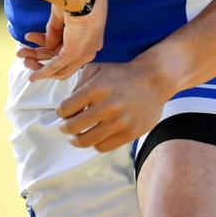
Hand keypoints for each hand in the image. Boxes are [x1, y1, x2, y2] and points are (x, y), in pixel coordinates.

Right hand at [17, 0, 107, 80]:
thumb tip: (47, 47)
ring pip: (57, 66)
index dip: (46, 43)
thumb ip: (54, 32)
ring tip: (20, 55)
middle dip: (39, 57)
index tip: (30, 38)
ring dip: (37, 64)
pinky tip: (32, 76)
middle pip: (61, 59)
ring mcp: (83, 52)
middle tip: (22, 53)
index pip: (65, 45)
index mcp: (88, 34)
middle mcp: (88, 47)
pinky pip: (56, 67)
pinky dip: (43, 73)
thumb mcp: (61, 17)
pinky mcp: (74, 54)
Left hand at [55, 61, 171, 151]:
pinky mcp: (129, 133)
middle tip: (66, 127)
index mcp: (97, 88)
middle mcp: (108, 106)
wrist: (154, 80)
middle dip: (65, 128)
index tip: (64, 113)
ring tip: (76, 136)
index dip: (61, 112)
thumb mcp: (97, 69)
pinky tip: (95, 136)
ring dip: (76, 140)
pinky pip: (103, 147)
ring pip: (86, 141)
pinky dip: (94, 144)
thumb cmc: (122, 74)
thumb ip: (78, 84)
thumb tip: (66, 106)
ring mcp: (119, 122)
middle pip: (73, 127)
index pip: (65, 109)